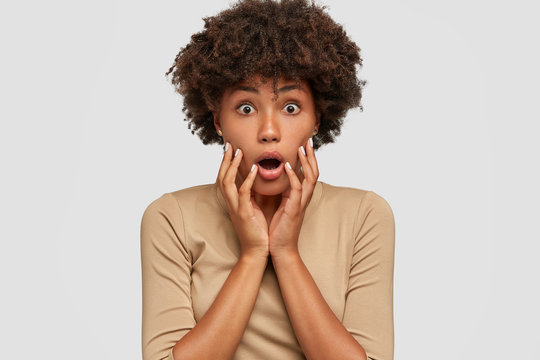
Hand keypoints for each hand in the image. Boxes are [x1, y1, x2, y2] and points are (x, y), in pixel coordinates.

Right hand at [217, 143, 268, 258]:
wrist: (257, 251)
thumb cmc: (257, 230)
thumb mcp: (253, 208)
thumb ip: (252, 194)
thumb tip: (257, 179)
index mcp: (233, 201)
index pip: (225, 178)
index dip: (226, 163)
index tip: (230, 148)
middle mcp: (231, 203)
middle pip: (222, 176)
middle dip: (225, 159)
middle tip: (230, 144)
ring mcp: (235, 208)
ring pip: (228, 182)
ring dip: (233, 165)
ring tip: (239, 152)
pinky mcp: (244, 213)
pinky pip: (243, 193)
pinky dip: (247, 180)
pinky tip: (254, 170)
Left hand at [268, 137, 318, 257]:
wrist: (280, 249)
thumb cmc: (279, 229)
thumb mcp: (280, 205)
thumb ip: (281, 191)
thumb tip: (275, 177)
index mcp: (300, 196)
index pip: (308, 173)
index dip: (308, 158)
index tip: (304, 143)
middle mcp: (304, 198)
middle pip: (314, 171)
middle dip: (312, 155)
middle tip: (308, 139)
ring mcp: (301, 203)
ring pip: (309, 178)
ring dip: (306, 162)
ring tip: (301, 148)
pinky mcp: (294, 209)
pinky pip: (296, 189)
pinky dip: (293, 176)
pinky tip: (287, 166)